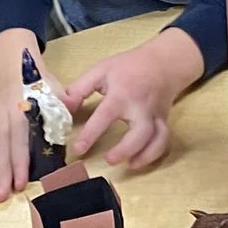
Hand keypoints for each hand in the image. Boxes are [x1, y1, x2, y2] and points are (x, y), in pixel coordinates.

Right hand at [0, 29, 57, 201]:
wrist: (13, 71)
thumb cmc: (37, 86)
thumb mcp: (54, 89)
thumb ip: (64, 100)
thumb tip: (74, 103)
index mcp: (20, 111)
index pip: (19, 141)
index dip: (19, 163)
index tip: (20, 183)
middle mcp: (1, 117)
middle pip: (0, 149)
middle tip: (0, 196)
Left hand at [64, 28, 203, 170]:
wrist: (162, 62)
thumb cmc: (128, 67)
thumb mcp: (100, 70)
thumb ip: (79, 89)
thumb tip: (64, 108)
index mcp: (122, 94)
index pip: (105, 116)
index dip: (91, 134)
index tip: (78, 149)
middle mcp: (141, 107)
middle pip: (140, 133)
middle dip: (125, 149)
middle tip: (108, 160)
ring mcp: (156, 116)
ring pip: (157, 140)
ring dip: (144, 156)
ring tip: (128, 165)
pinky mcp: (163, 121)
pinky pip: (164, 140)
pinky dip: (154, 154)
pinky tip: (139, 161)